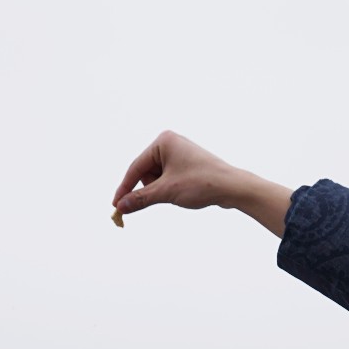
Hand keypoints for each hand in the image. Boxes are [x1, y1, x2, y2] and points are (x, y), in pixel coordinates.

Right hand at [111, 131, 292, 235]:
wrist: (233, 187)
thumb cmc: (201, 183)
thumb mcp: (166, 192)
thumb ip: (140, 199)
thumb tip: (120, 207)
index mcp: (163, 141)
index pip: (135, 167)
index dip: (124, 189)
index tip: (115, 206)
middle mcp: (170, 143)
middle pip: (145, 173)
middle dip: (151, 189)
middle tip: (164, 198)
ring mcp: (179, 153)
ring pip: (156, 178)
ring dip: (162, 190)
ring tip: (180, 193)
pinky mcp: (186, 164)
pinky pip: (168, 179)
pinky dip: (170, 189)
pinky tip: (185, 192)